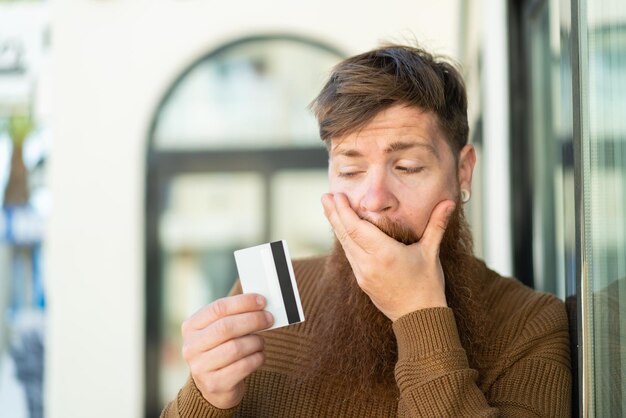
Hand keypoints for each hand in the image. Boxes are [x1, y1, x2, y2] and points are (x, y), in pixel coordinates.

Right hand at [181, 294, 273, 408]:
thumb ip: (234, 315)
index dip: (243, 302)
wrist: (214, 384)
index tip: (262, 301)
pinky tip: (259, 355)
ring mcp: (200, 368)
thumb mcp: (219, 330)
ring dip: (255, 342)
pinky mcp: (215, 384)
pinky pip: (243, 366)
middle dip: (253, 320)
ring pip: (236, 348)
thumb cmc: (221, 349)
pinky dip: (257, 358)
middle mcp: (191, 347)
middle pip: (226, 327)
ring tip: (260, 341)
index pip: (218, 308)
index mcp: (191, 327)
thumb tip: (260, 302)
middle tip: (269, 318)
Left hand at [321, 193, 454, 320]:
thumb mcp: (431, 252)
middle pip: (345, 235)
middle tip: (325, 196)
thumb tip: (449, 202)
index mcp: (384, 254)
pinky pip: (350, 257)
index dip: (344, 211)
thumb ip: (437, 224)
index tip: (337, 196)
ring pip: (345, 246)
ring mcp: (363, 274)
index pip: (357, 228)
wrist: (419, 319)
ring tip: (330, 209)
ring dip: (337, 226)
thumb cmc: (428, 286)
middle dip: (334, 214)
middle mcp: (369, 264)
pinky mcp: (362, 282)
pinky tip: (343, 232)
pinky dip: (345, 241)